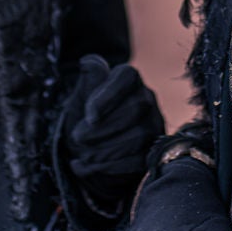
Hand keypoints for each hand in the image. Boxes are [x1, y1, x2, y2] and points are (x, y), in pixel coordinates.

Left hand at [63, 55, 164, 203]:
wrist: (91, 149)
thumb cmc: (86, 116)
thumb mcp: (82, 96)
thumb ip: (88, 80)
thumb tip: (88, 63)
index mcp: (129, 78)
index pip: (126, 77)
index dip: (107, 97)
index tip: (89, 116)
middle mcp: (146, 98)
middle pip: (134, 109)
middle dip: (102, 128)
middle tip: (78, 137)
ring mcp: (153, 125)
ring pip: (137, 137)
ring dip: (104, 149)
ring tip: (82, 155)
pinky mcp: (152, 151)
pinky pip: (137, 161)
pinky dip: (108, 167)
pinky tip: (87, 167)